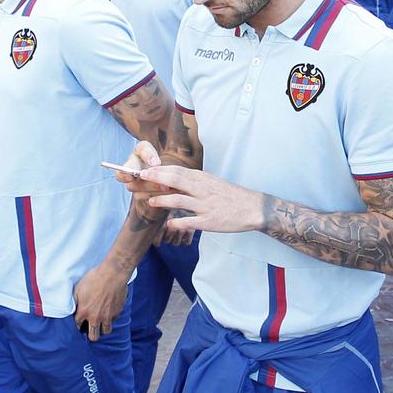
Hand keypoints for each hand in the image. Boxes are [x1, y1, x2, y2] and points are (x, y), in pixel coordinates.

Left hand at [72, 263, 129, 339]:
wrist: (112, 274)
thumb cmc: (94, 278)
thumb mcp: (79, 288)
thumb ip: (75, 301)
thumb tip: (72, 307)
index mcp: (84, 311)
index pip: (78, 326)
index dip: (78, 325)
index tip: (80, 323)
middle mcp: (95, 317)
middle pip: (93, 336)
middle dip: (91, 334)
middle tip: (91, 329)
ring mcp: (107, 316)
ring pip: (105, 331)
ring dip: (102, 328)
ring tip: (101, 323)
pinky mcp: (117, 312)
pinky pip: (113, 321)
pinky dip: (111, 319)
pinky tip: (109, 312)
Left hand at [137, 164, 265, 234]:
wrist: (252, 208)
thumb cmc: (230, 195)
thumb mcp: (212, 183)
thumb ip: (193, 182)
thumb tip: (173, 180)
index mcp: (202, 179)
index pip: (177, 171)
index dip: (159, 170)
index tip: (144, 169)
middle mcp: (202, 190)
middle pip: (175, 181)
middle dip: (156, 178)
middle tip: (140, 177)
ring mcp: (205, 206)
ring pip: (179, 201)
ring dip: (162, 201)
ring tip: (150, 201)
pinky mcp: (209, 221)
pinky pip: (189, 222)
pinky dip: (177, 222)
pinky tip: (168, 223)